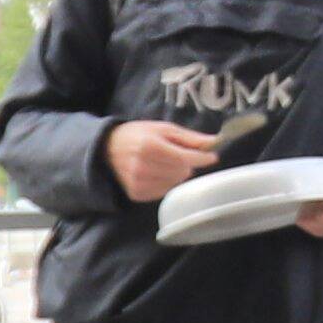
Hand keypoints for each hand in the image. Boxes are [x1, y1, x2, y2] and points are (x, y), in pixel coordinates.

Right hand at [103, 120, 222, 201]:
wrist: (108, 149)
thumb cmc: (139, 135)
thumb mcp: (164, 129)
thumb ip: (189, 137)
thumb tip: (214, 142)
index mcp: (150, 146)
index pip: (184, 158)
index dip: (202, 158)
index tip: (212, 156)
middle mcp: (143, 166)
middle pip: (182, 171)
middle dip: (185, 163)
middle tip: (176, 154)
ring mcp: (139, 182)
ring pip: (175, 182)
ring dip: (176, 173)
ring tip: (164, 163)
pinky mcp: (137, 194)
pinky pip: (164, 191)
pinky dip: (166, 182)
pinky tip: (157, 173)